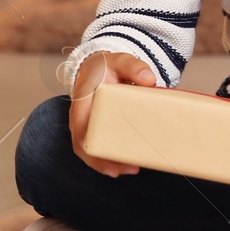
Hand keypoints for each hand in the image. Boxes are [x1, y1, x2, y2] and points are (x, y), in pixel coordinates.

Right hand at [68, 51, 155, 177]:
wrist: (98, 67)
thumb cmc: (107, 66)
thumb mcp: (121, 61)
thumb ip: (135, 67)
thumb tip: (149, 79)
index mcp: (82, 100)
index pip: (80, 127)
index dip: (91, 145)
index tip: (108, 156)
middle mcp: (79, 116)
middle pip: (84, 146)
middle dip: (103, 162)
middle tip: (128, 168)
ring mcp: (85, 125)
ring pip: (90, 151)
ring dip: (107, 164)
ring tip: (130, 169)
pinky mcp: (94, 130)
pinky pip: (96, 148)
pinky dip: (108, 159)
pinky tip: (124, 167)